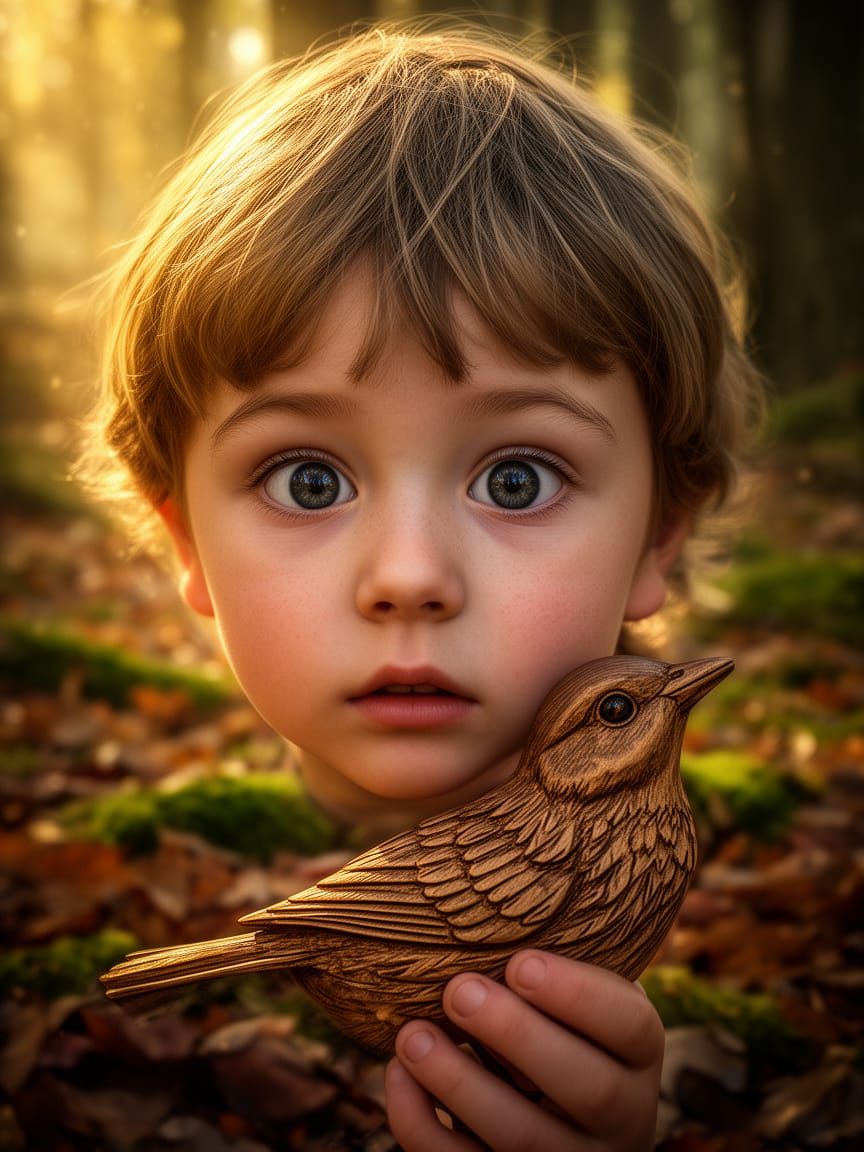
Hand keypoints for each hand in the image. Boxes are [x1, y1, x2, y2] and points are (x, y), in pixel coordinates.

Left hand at [384, 950, 663, 1150]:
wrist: (552, 1104)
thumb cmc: (552, 1015)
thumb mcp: (572, 984)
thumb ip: (549, 943)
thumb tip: (502, 841)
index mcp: (639, 1051)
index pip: (631, 1026)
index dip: (578, 996)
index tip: (520, 961)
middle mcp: (622, 1114)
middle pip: (588, 1089)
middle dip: (518, 1038)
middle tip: (458, 990)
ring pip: (526, 1140)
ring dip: (461, 1086)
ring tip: (411, 1035)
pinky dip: (425, 1128)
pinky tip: (398, 1076)